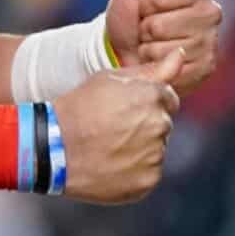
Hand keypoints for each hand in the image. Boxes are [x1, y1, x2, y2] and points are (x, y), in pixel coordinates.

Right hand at [53, 51, 181, 203]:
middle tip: (112, 127)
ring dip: (141, 147)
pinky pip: (149, 172)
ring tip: (109, 146)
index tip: (124, 108)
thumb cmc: (80, 106)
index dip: (145, 102)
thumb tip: (180, 54)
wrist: (54, 146)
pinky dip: (135, 170)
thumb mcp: (110, 78)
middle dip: (145, 124)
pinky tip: (112, 163)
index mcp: (154, 96)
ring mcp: (155, 155)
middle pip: (163, 123)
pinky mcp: (148, 181)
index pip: (168, 98)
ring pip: (157, 149)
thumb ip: (152, 69)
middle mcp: (160, 125)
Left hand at [104, 0, 223, 96]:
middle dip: (145, 27)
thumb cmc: (132, 11)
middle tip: (147, 28)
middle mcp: (212, 12)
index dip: (145, 3)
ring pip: (167, 49)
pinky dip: (158, 66)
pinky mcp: (206, 67)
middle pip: (162, 26)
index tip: (146, 4)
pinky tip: (159, 61)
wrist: (125, 48)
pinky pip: (174, 69)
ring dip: (149, 48)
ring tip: (151, 43)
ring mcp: (210, 42)